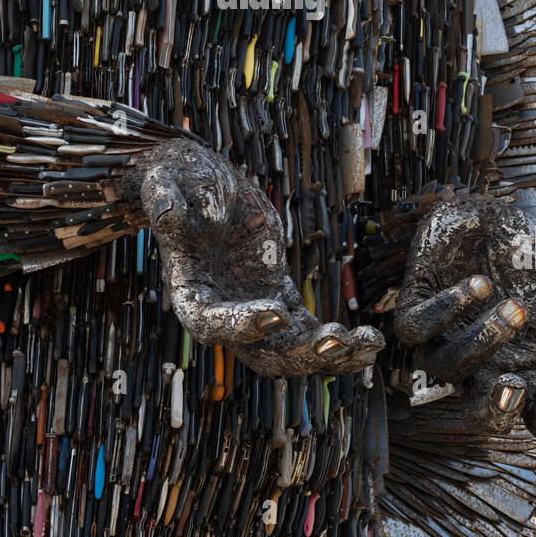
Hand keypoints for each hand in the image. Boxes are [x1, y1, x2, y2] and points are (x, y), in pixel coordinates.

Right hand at [136, 141, 383, 375]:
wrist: (197, 184)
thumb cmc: (180, 180)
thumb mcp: (168, 181)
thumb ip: (166, 198)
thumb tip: (168, 210)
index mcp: (191, 290)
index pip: (211, 322)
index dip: (242, 325)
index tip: (277, 311)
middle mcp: (223, 310)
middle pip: (259, 352)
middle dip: (298, 353)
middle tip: (335, 343)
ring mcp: (254, 306)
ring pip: (289, 349)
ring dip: (328, 356)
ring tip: (368, 347)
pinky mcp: (278, 293)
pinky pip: (307, 328)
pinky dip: (337, 341)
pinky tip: (369, 342)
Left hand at [393, 196, 535, 439]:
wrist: (483, 212)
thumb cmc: (525, 253)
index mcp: (523, 364)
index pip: (534, 413)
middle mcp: (482, 362)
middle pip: (482, 413)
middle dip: (496, 406)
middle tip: (514, 385)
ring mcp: (445, 340)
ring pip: (448, 367)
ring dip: (482, 339)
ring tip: (512, 306)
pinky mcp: (416, 313)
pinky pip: (417, 329)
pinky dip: (447, 309)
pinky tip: (477, 284)